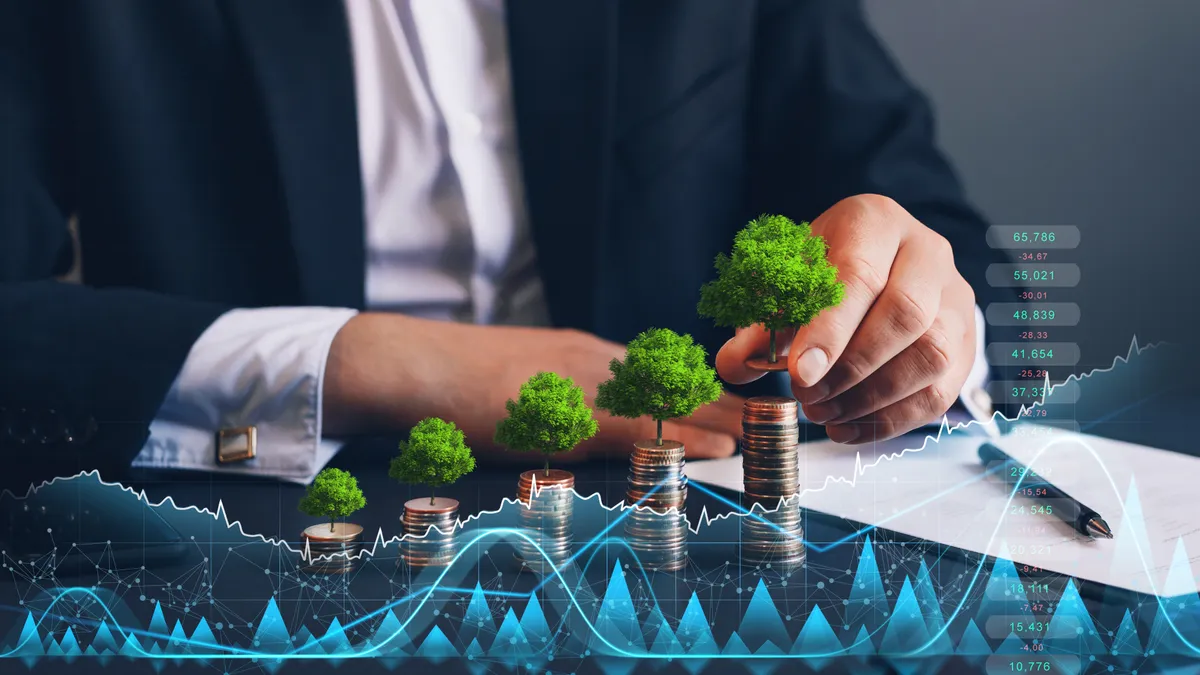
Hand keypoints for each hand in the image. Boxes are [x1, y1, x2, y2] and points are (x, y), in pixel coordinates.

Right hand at [323, 314, 742, 461]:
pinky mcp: (566, 411)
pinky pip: (640, 427)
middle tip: (773, 415)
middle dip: (725, 400)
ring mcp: (581, 383)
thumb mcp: (519, 384)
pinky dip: (685, 439)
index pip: (657, 373)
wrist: (412, 364)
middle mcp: (592, 362)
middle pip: (675, 381)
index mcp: (581, 356)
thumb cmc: (456, 379)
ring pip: (668, 402)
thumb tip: (586, 423)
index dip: (701, 390)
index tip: (741, 402)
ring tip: (766, 432)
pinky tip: (719, 449)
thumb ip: (559, 399)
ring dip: (720, 419)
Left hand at [716, 195, 975, 442]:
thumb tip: (734, 364)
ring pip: (931, 355)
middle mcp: (927, 252)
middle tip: (808, 396)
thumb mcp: (786, 283)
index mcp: (875, 222)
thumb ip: (759, 323)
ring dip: (872, 397)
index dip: (829, 331)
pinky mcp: (966, 342)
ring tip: (824, 413)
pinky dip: (891, 419)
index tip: (798, 373)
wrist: (880, 264)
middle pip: (906, 314)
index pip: (859, 276)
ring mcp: (955, 297)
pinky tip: (848, 428)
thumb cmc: (824, 273)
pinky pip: (940, 390)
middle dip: (852, 367)